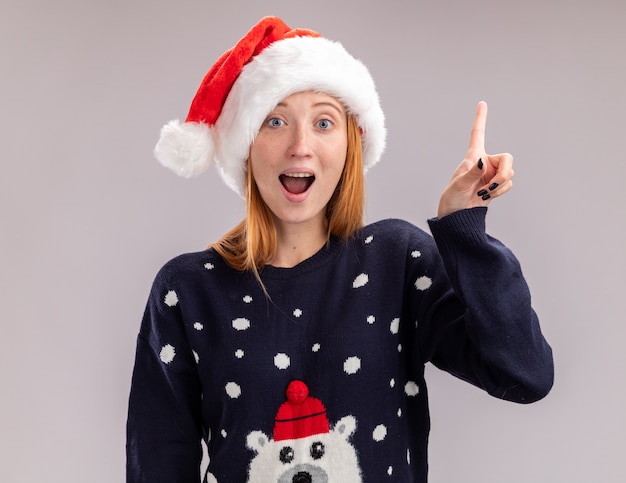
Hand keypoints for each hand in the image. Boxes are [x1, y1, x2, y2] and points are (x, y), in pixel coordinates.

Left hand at [437, 101, 513, 218]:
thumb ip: (472, 173)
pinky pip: (508, 185)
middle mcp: (485, 163)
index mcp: (473, 157)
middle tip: (492, 185)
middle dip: (504, 173)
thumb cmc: (452, 198)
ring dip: (500, 185)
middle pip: (508, 158)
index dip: (480, 119)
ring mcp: (491, 174)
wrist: (456, 215)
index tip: (482, 103)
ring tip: (483, 192)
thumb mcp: (459, 185)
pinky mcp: (496, 185)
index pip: (478, 134)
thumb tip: (483, 162)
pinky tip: (487, 195)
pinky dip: (500, 191)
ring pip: (510, 174)